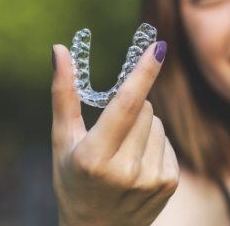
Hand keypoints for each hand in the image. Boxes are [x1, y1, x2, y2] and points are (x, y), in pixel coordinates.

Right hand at [50, 41, 177, 225]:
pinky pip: (167, 142)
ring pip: (157, 123)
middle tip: (112, 133)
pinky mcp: (169, 183)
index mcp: (94, 157)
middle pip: (144, 108)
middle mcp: (125, 170)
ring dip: (143, 128)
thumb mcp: (62, 141)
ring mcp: (150, 179)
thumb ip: (64, 94)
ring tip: (123, 154)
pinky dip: (154, 145)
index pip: (125, 105)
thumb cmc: (72, 180)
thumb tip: (60, 50)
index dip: (143, 73)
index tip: (158, 47)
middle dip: (131, 108)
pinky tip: (137, 165)